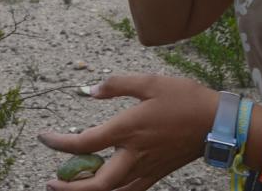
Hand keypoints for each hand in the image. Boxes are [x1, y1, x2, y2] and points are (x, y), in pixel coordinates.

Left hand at [38, 74, 218, 190]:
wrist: (217, 123)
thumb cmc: (185, 99)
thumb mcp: (150, 82)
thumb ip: (117, 85)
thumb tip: (89, 90)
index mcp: (128, 130)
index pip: (83, 144)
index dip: (58, 143)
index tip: (44, 137)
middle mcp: (133, 155)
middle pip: (95, 185)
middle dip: (69, 188)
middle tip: (51, 181)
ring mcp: (145, 169)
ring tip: (71, 185)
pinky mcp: (156, 175)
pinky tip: (105, 185)